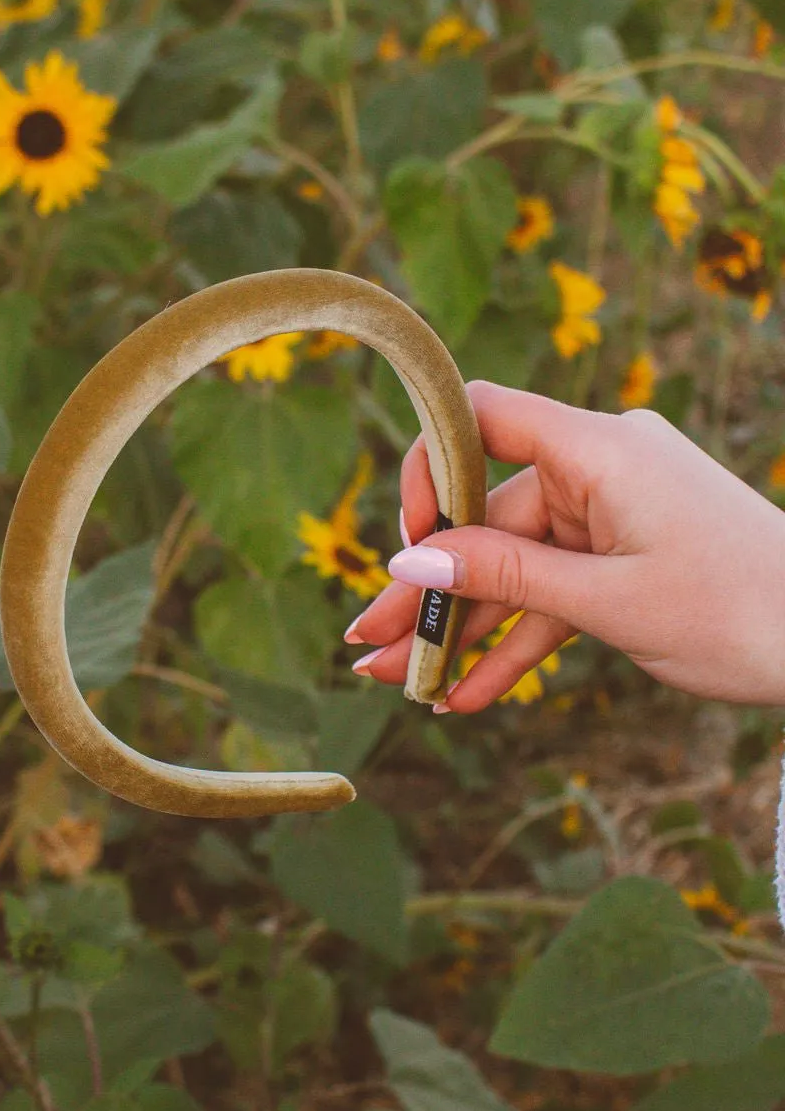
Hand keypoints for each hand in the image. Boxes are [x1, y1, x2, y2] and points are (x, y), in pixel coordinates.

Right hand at [343, 379, 784, 711]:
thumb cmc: (741, 613)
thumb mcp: (609, 603)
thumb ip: (505, 578)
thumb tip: (409, 560)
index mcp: (600, 449)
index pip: (484, 418)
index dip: (430, 469)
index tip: (407, 542)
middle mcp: (601, 468)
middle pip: (490, 519)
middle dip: (432, 590)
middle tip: (369, 647)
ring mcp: (615, 512)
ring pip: (518, 566)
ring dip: (468, 628)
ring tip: (405, 683)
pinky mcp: (629, 552)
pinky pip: (558, 590)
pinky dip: (522, 638)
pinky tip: (470, 692)